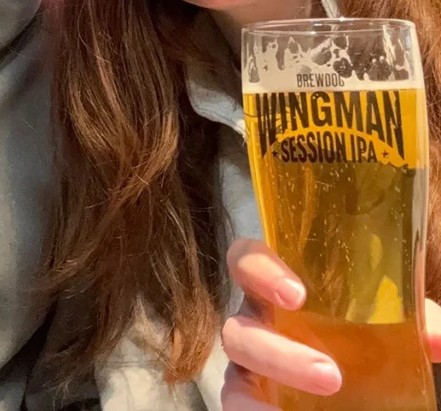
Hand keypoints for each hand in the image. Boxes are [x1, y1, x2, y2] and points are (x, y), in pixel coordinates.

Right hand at [220, 239, 440, 410]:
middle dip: (278, 353)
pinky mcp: (245, 397)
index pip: (245, 259)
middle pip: (239, 327)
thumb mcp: (382, 322)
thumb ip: (411, 319)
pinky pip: (235, 404)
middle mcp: (252, 321)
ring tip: (325, 391)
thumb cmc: (357, 335)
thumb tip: (436, 339)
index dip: (258, 269)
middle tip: (329, 375)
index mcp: (273, 288)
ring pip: (237, 371)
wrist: (346, 378)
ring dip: (276, 384)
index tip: (297, 296)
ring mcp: (246, 364)